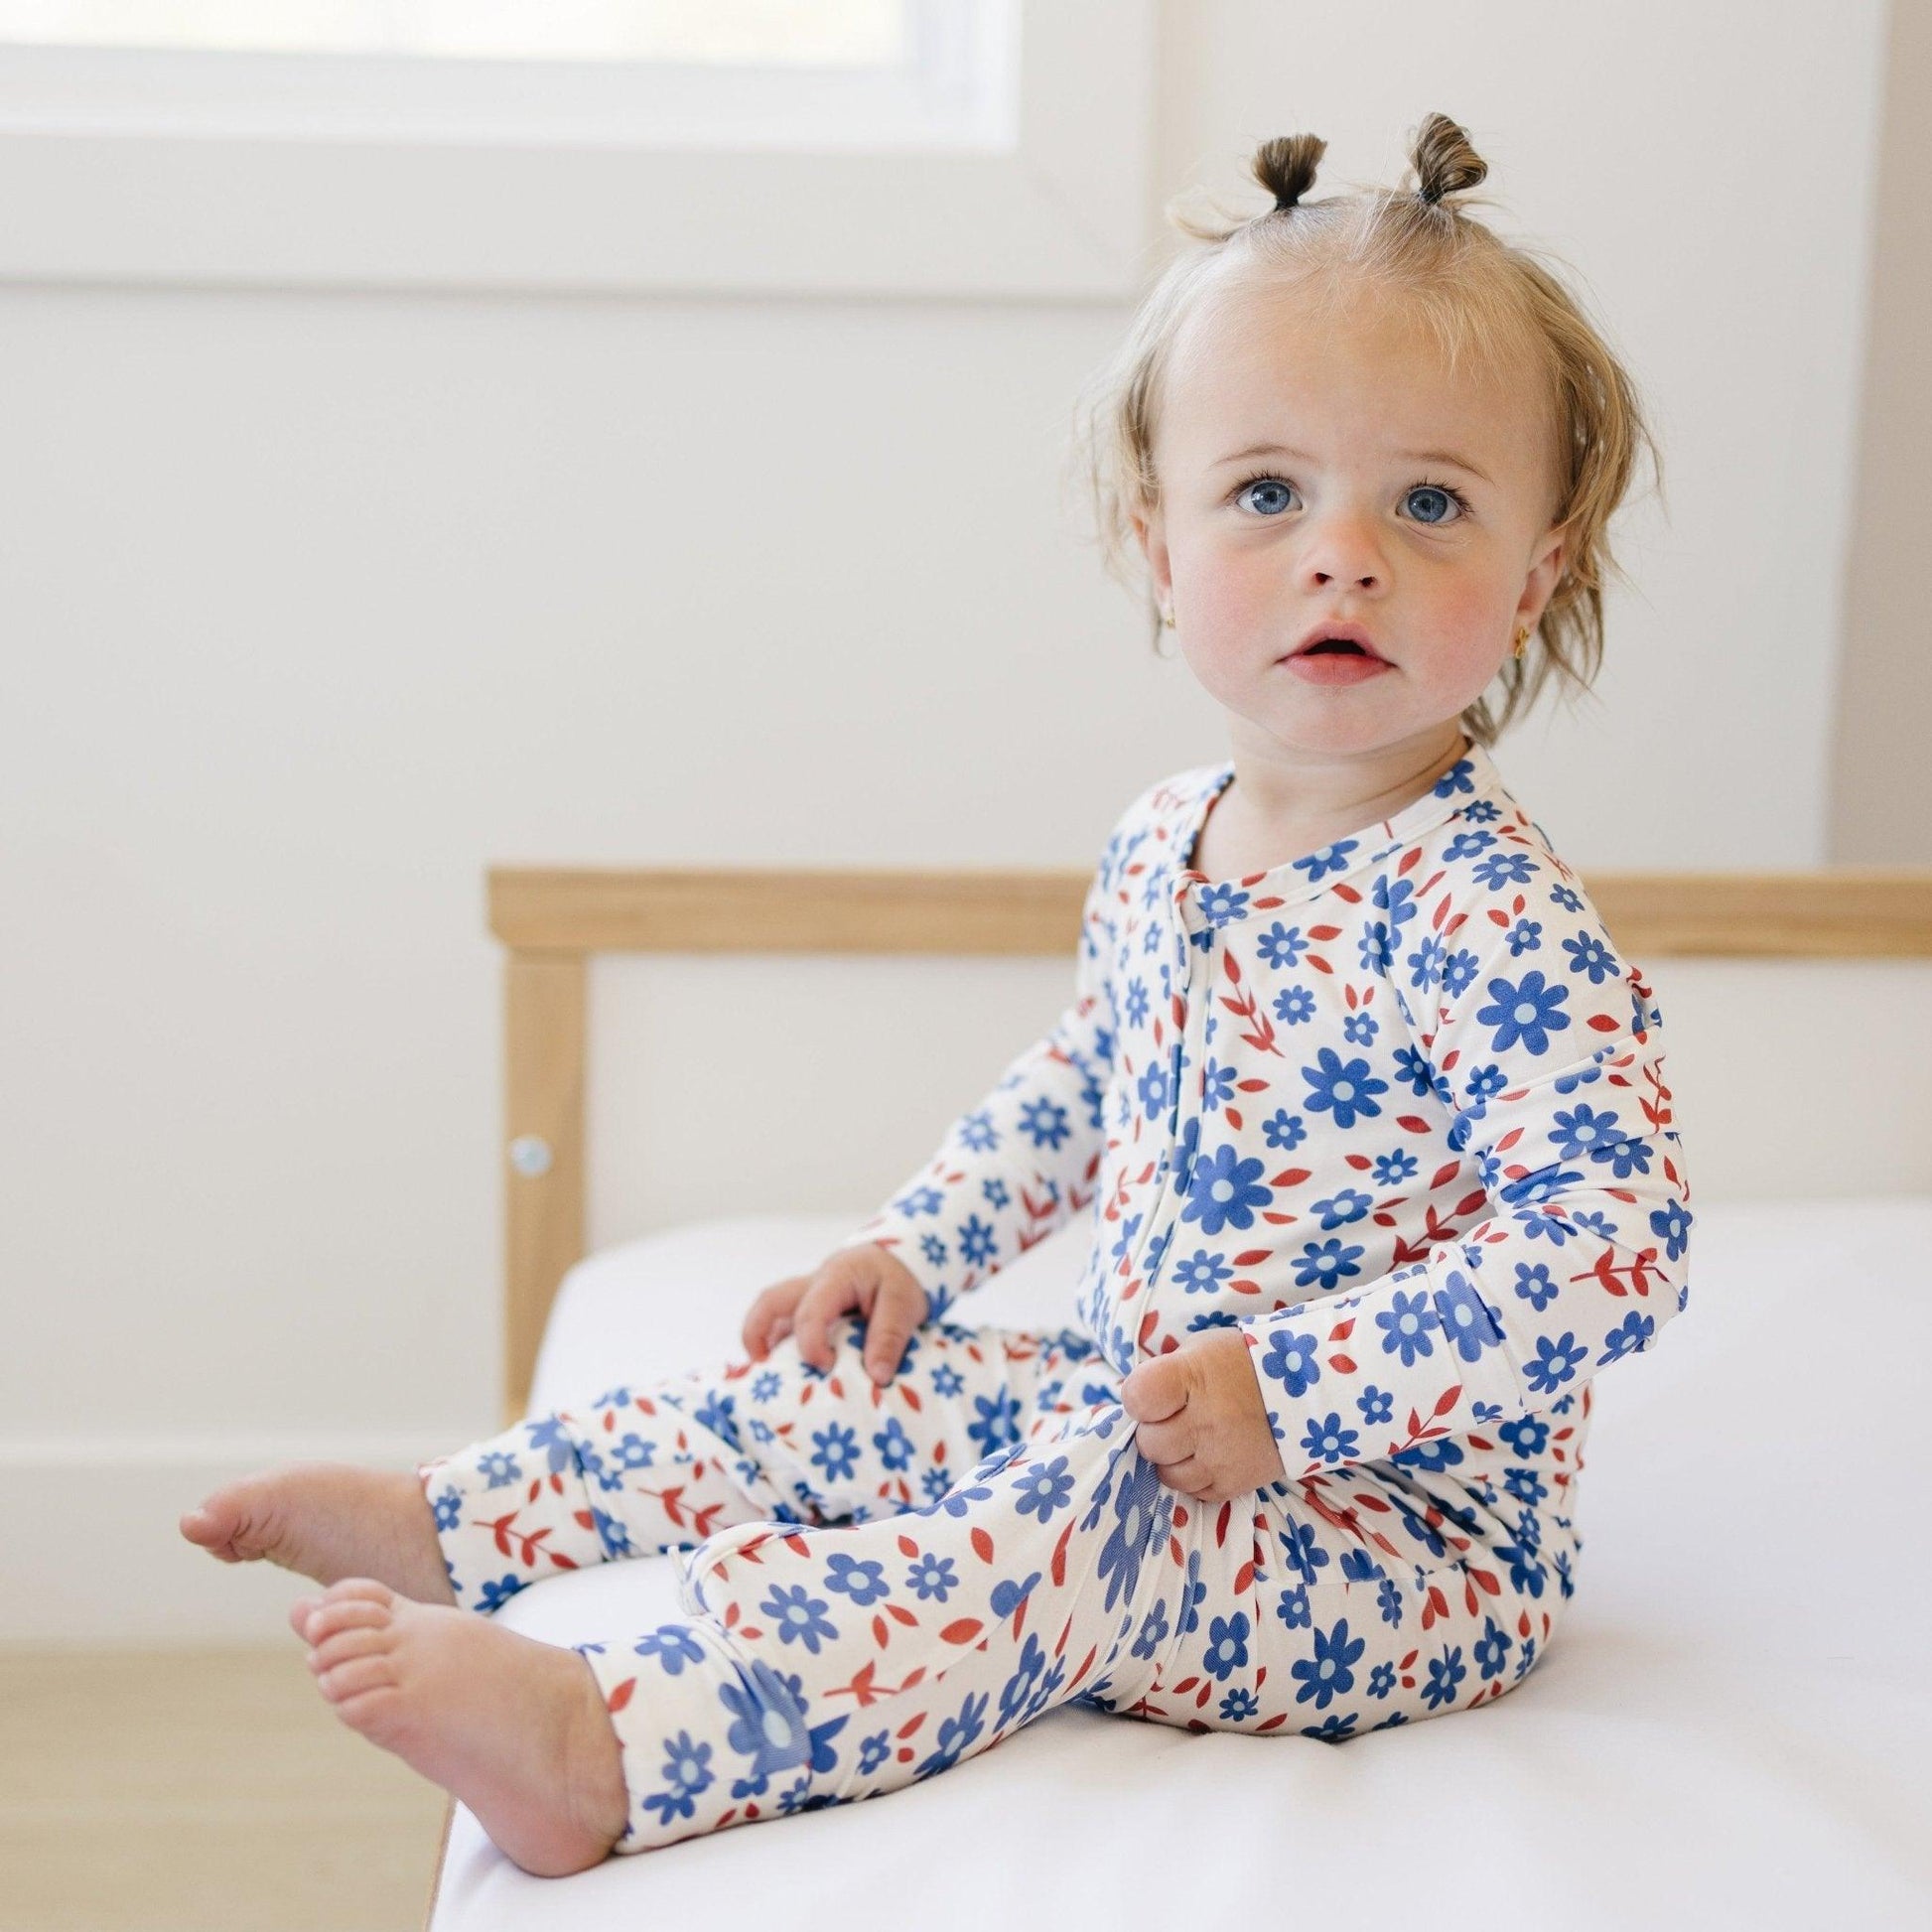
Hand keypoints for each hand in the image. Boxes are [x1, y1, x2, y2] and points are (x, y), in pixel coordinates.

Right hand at [740, 1242, 931, 1385]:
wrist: (900, 1260)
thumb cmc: (899, 1278)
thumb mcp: (905, 1303)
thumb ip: (890, 1336)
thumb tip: (877, 1376)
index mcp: (836, 1278)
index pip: (809, 1312)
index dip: (811, 1345)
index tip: (828, 1367)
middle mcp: (813, 1284)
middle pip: (770, 1301)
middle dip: (757, 1335)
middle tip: (762, 1371)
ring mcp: (807, 1296)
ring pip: (771, 1311)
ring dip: (762, 1341)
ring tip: (767, 1378)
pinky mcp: (810, 1309)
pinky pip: (784, 1324)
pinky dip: (779, 1346)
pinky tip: (787, 1373)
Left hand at [1120, 1329, 1285, 1503]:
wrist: (1310, 1388)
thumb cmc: (1245, 1361)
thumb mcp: (1202, 1350)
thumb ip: (1167, 1375)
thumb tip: (1138, 1401)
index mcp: (1192, 1378)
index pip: (1137, 1398)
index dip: (1138, 1399)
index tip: (1153, 1396)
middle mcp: (1205, 1421)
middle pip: (1149, 1442)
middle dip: (1156, 1431)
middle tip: (1176, 1419)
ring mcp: (1221, 1457)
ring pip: (1168, 1474)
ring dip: (1174, 1459)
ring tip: (1192, 1439)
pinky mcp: (1236, 1484)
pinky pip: (1196, 1492)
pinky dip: (1197, 1477)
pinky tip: (1209, 1456)